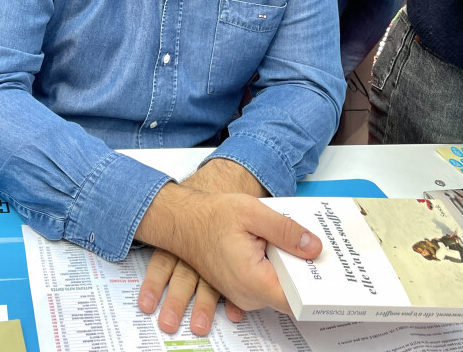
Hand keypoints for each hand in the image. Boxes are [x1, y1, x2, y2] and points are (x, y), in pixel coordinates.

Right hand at [135, 184, 321, 329]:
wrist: (181, 219)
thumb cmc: (211, 215)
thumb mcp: (253, 213)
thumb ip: (285, 230)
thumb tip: (314, 247)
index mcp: (252, 279)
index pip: (295, 300)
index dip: (316, 291)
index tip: (334, 279)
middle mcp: (246, 293)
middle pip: (289, 294)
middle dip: (307, 276)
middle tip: (321, 252)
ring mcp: (241, 293)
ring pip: (278, 288)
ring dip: (290, 270)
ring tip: (301, 245)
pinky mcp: (238, 286)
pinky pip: (265, 283)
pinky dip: (276, 269)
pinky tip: (280, 249)